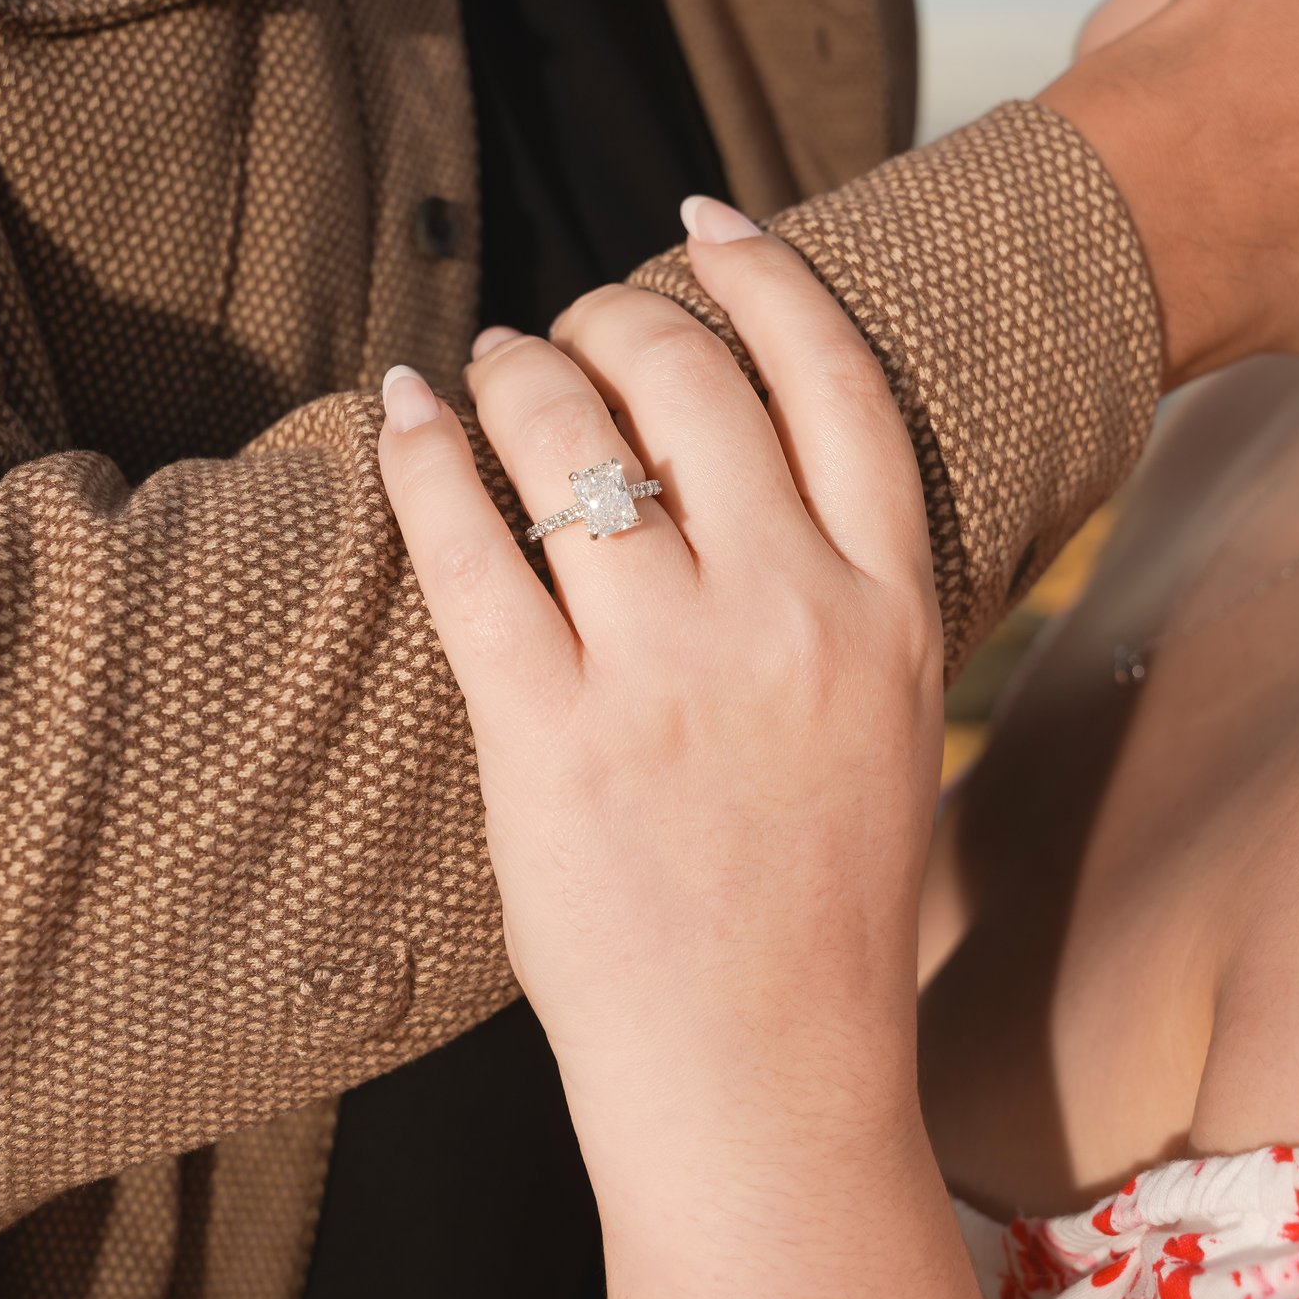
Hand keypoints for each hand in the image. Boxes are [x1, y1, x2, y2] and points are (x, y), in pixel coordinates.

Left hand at [376, 201, 993, 1298]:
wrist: (767, 1077)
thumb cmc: (821, 908)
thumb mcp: (886, 722)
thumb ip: (841, 590)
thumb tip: (737, 463)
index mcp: (893, 606)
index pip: (832, 377)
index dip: (762, 273)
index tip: (702, 222)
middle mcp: (790, 614)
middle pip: (690, 378)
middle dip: (611, 318)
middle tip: (568, 330)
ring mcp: (669, 675)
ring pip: (568, 438)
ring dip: (514, 371)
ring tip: (487, 373)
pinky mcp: (552, 740)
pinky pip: (467, 550)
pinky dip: (423, 458)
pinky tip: (405, 413)